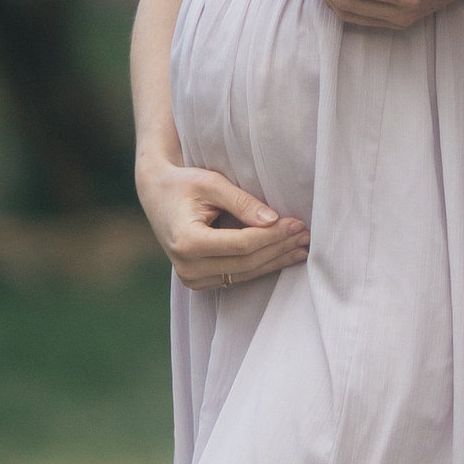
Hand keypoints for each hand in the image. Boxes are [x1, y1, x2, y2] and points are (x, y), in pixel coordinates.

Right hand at [139, 158, 309, 290]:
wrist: (156, 195)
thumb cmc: (183, 183)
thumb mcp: (211, 183)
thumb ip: (241, 202)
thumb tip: (273, 220)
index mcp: (188, 242)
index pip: (242, 244)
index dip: (273, 235)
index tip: (297, 222)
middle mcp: (187, 267)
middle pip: (246, 262)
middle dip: (279, 248)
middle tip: (306, 234)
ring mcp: (191, 278)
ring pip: (244, 274)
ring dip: (275, 260)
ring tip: (302, 248)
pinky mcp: (198, 281)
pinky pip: (236, 276)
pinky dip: (261, 265)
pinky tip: (282, 256)